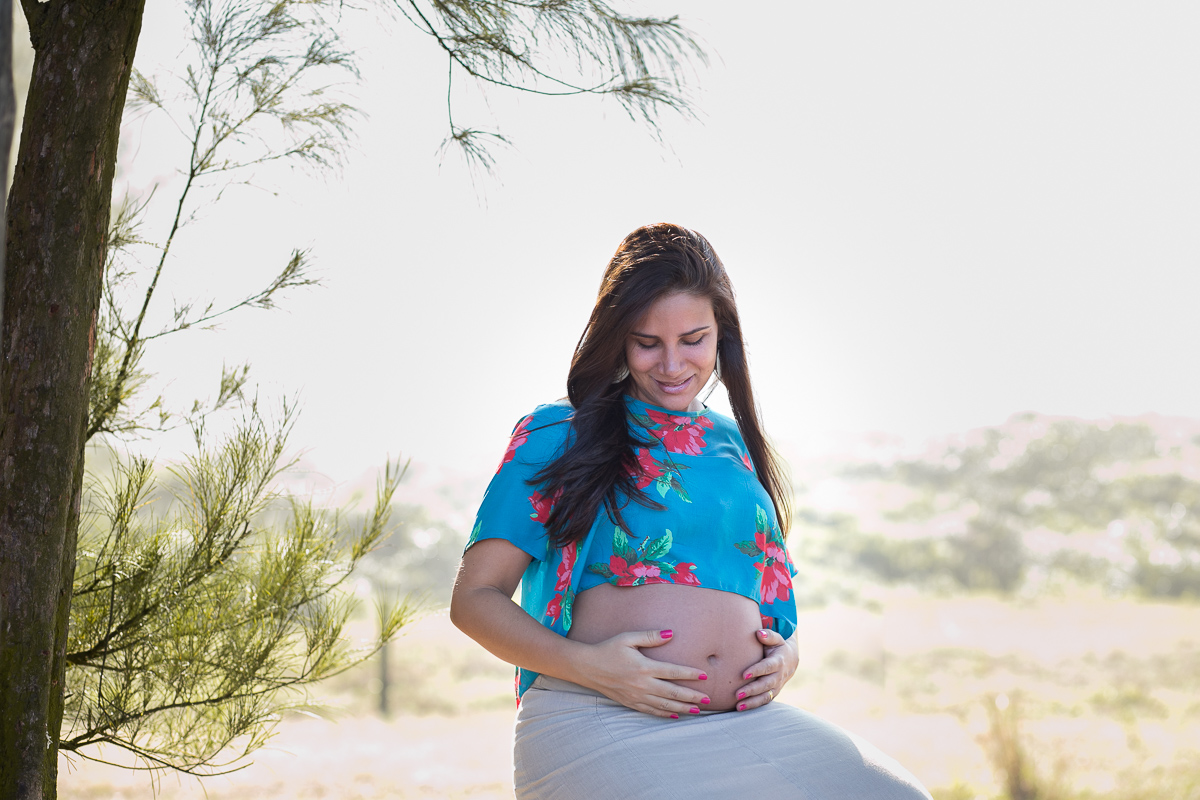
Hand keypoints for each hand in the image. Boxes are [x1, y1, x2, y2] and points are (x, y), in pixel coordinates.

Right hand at [575, 629, 711, 718]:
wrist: (587, 667)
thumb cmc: (608, 649)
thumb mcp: (628, 638)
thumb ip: (650, 637)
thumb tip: (671, 634)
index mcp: (644, 667)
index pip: (673, 672)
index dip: (690, 674)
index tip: (704, 675)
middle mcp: (642, 684)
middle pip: (673, 692)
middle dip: (692, 696)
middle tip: (707, 699)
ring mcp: (636, 696)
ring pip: (664, 705)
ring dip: (682, 708)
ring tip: (697, 710)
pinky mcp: (630, 703)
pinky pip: (651, 711)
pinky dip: (665, 714)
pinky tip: (675, 715)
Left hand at [734, 628, 797, 710]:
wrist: (791, 659)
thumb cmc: (777, 646)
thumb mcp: (776, 638)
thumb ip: (768, 635)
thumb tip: (759, 633)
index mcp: (779, 661)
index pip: (767, 667)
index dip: (757, 671)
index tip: (744, 674)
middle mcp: (779, 675)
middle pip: (765, 684)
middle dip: (752, 690)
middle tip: (737, 694)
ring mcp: (777, 686)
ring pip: (765, 696)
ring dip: (752, 702)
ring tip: (738, 706)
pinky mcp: (774, 692)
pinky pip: (765, 701)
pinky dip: (754, 705)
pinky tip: (741, 708)